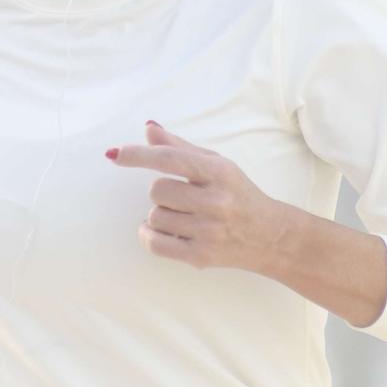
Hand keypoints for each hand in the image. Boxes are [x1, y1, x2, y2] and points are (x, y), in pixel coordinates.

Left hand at [105, 120, 291, 273]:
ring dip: (159, 215)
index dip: (139, 155)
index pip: (170, 159)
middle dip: (160, 193)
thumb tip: (148, 129)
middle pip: (157, 191)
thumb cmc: (237, 194)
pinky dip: (148, 235)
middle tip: (180, 197)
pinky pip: (155, 244)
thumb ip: (179, 148)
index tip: (116, 154)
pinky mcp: (201, 256)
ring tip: (180, 216)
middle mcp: (216, 201)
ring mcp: (209, 231)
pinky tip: (158, 230)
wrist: (270, 236)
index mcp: (219, 172)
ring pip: (155, 217)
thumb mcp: (216, 164)